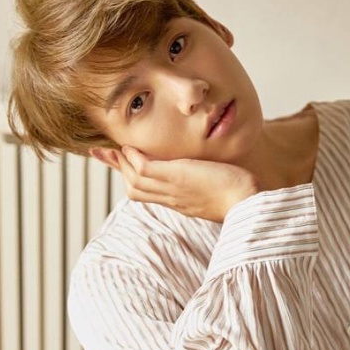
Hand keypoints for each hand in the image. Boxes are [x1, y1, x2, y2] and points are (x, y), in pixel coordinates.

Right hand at [116, 147, 259, 222]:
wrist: (249, 202)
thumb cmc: (241, 195)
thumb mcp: (218, 187)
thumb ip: (204, 180)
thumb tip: (203, 171)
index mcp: (180, 201)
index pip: (149, 190)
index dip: (130, 177)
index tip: (117, 162)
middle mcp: (172, 199)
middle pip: (135, 187)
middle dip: (116, 169)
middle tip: (100, 153)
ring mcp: (173, 190)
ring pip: (136, 180)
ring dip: (120, 163)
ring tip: (110, 148)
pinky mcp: (177, 178)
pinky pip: (146, 170)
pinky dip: (134, 159)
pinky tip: (129, 148)